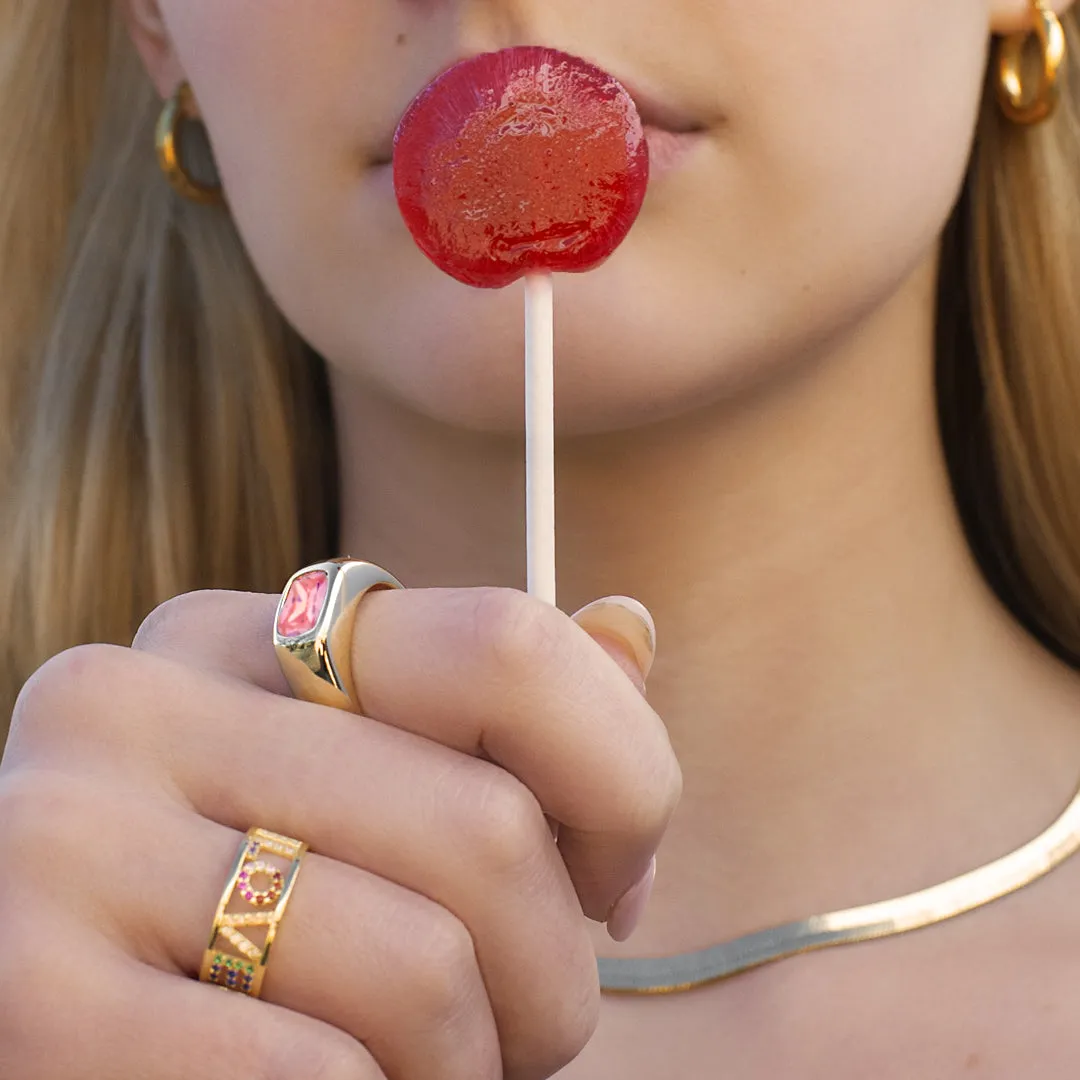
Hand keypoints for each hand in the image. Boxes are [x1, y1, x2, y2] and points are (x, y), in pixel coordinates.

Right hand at [0, 586, 680, 1079]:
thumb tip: (628, 625)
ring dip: (475, 1062)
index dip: (617, 776)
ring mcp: (65, 838)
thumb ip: (493, 719)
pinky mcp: (31, 1000)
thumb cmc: (247, 918)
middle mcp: (135, 700)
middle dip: (555, 967)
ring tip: (429, 1069)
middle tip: (527, 1025)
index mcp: (235, 638)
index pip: (504, 645)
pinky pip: (324, 1075)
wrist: (57, 1033)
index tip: (613, 881)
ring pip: (424, 965)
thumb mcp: (360, 790)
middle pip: (486, 824)